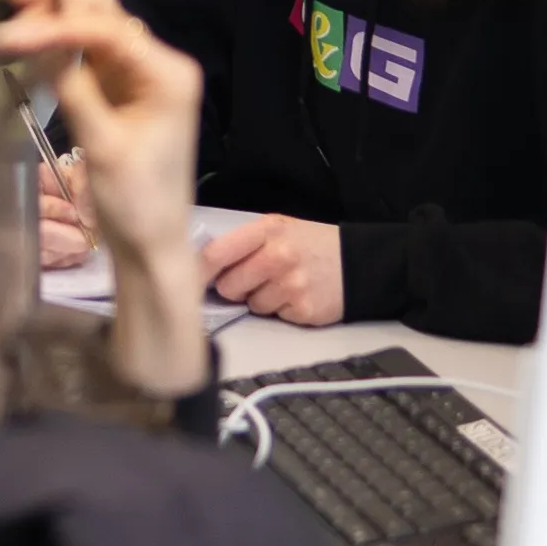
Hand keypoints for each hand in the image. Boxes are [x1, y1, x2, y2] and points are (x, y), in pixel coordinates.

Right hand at [0, 0, 207, 396]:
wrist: (151, 247)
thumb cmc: (136, 202)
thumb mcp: (101, 143)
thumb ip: (70, 84)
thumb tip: (34, 35)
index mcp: (168, 74)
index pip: (108, 31)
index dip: (57, 25)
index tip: (10, 32)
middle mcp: (160, 65)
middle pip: (106, 16)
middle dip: (58, 4)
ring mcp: (140, 77)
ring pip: (96, 29)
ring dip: (57, 18)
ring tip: (15, 6)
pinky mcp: (121, 91)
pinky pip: (89, 54)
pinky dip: (60, 44)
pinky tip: (31, 37)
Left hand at [200, 214, 343, 325]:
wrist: (358, 262)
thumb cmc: (310, 245)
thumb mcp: (278, 229)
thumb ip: (243, 243)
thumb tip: (201, 265)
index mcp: (267, 230)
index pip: (216, 254)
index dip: (197, 271)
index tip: (188, 281)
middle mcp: (278, 256)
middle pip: (228, 285)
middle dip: (234, 287)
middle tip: (253, 279)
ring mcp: (292, 284)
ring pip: (251, 305)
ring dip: (260, 299)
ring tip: (281, 284)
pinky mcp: (303, 309)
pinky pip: (274, 316)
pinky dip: (281, 310)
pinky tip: (296, 296)